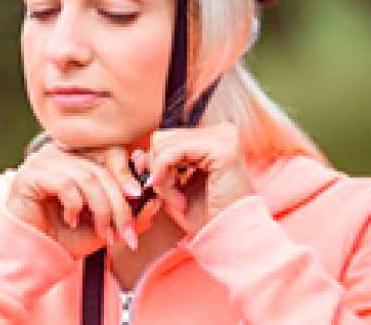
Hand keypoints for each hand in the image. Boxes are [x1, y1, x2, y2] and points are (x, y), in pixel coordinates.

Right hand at [7, 142, 158, 258]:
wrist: (34, 253)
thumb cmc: (66, 236)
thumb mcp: (105, 224)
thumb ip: (128, 211)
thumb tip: (155, 200)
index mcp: (78, 156)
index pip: (109, 151)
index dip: (126, 172)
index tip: (139, 197)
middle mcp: (60, 152)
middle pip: (102, 169)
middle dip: (119, 203)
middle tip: (126, 231)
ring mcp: (43, 160)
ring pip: (87, 177)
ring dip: (101, 210)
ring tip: (103, 232)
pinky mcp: (30, 174)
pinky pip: (65, 183)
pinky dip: (75, 205)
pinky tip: (70, 220)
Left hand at [135, 123, 253, 233]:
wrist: (233, 239)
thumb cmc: (207, 217)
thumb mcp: (175, 188)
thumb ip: (158, 169)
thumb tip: (138, 154)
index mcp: (212, 138)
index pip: (166, 138)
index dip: (154, 163)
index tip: (156, 188)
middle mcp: (220, 131)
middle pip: (162, 138)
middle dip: (158, 171)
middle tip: (171, 200)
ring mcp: (223, 136)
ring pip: (164, 145)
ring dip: (163, 178)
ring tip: (179, 202)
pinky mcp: (221, 148)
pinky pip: (172, 153)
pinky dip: (166, 178)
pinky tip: (178, 201)